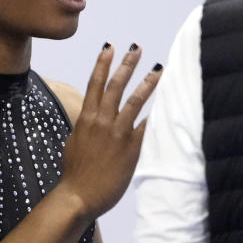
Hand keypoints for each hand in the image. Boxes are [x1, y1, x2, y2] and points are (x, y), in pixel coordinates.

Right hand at [57, 43, 161, 218]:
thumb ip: (86, 127)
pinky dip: (156, 115)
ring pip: (134, 101)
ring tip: (158, 69)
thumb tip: (91, 118)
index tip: (109, 47)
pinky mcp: (131, 148)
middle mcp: (102, 121)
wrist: (79, 195)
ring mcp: (118, 133)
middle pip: (116, 85)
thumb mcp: (75, 142)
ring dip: (148, 83)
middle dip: (127, 64)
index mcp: (86, 118)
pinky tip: (167, 104)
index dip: (102, 63)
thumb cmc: (75, 172)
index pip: (95, 83)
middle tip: (136, 48)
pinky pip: (146, 127)